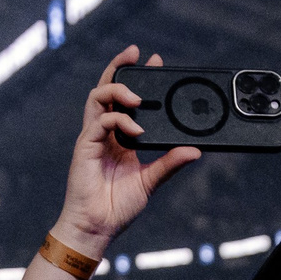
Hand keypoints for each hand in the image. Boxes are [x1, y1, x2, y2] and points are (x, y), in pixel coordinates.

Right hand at [54, 47, 203, 257]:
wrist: (98, 226)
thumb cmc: (118, 206)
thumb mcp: (151, 180)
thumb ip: (170, 163)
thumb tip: (195, 150)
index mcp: (118, 137)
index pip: (124, 99)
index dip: (138, 78)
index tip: (155, 62)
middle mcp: (104, 132)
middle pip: (106, 89)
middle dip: (120, 67)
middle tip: (137, 53)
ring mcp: (93, 137)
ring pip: (97, 97)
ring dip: (118, 89)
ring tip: (138, 96)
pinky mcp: (85, 146)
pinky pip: (100, 121)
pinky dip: (120, 120)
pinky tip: (136, 129)